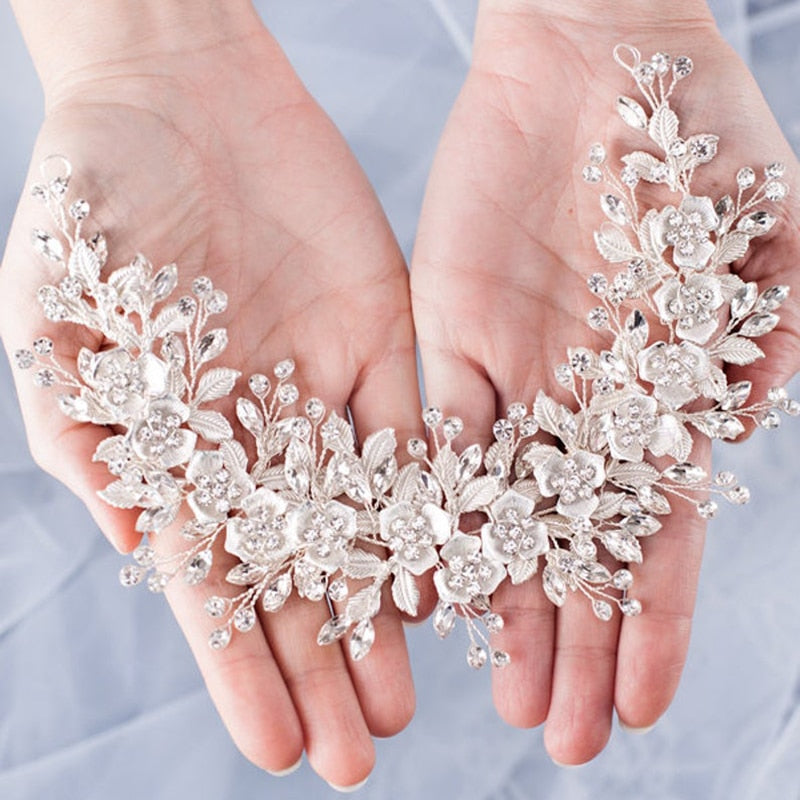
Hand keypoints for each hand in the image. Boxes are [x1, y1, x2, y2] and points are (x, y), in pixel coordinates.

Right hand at [0, 2, 419, 787]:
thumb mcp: (55, 314)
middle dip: (326, 664)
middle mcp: (259, 441)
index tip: (278, 749)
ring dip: (387, 608)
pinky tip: (456, 572)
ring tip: (412, 694)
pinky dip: (437, 507)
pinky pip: (418, 440)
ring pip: (368, 526)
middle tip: (363, 753)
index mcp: (178, 449)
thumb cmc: (92, 200)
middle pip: (300, 575)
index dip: (244, 668)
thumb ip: (88, 428)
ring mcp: (326, 399)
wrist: (178, 102)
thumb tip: (134, 537)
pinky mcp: (384, 349)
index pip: (216, 583)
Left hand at [411, 0, 799, 764]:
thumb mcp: (769, 239)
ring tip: (498, 693)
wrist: (597, 61)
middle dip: (571, 643)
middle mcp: (582, 412)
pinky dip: (430, 511)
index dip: (650, 624)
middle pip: (572, 552)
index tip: (641, 705)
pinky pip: (434, 442)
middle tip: (560, 738)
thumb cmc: (696, 137)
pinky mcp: (444, 343)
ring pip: (499, 518)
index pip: (654, 540)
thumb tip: (745, 430)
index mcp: (661, 404)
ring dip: (501, 604)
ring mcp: (510, 383)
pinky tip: (428, 583)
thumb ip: (763, 342)